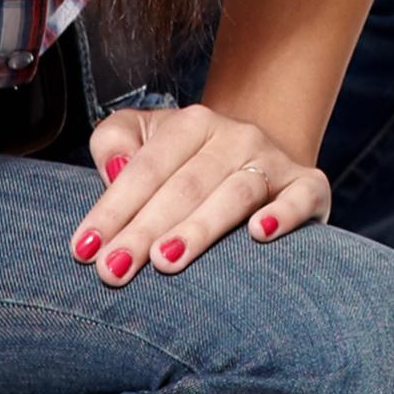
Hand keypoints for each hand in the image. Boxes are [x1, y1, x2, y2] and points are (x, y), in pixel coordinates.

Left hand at [70, 103, 329, 283]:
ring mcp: (275, 160)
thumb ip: (115, 143)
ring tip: (166, 260)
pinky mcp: (310, 187)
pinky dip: (283, 214)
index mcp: (193, 123)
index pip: (146, 168)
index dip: (112, 209)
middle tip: (114, 270)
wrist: (257, 160)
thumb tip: (113, 170)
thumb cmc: (186, 162)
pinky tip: (259, 235)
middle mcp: (237, 135)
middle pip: (186, 185)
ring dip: (200, 227)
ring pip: (236, 192)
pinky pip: (301, 197)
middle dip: (145, 229)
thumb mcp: (143, 138)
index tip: (83, 251)